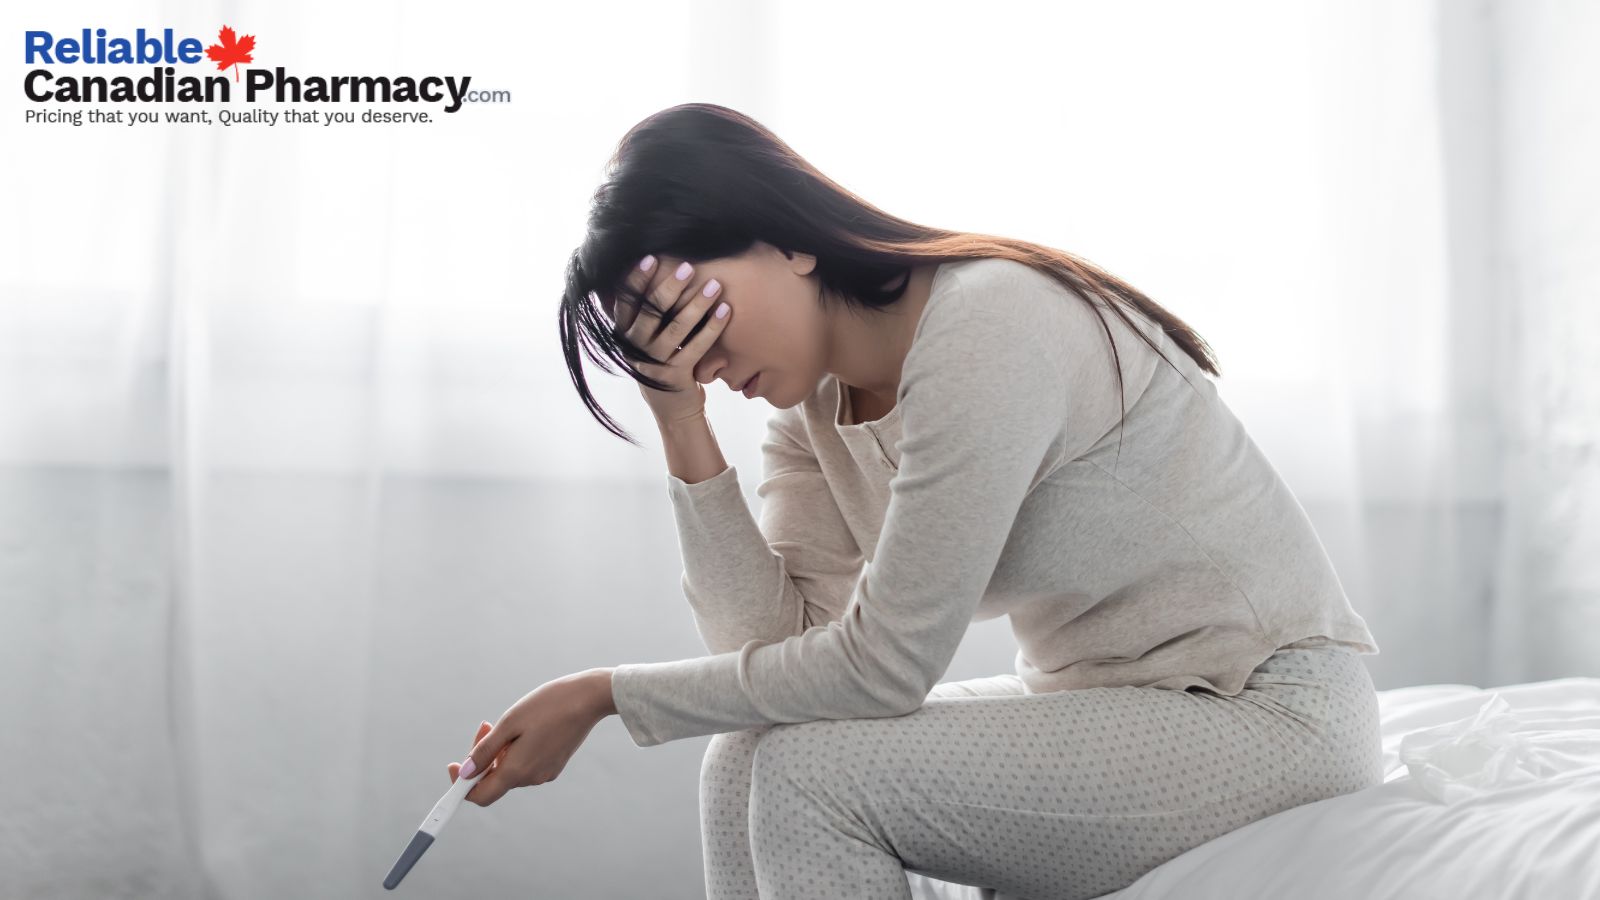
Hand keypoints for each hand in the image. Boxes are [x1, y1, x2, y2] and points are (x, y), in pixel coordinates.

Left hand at [446, 670, 612, 806]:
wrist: (589, 698)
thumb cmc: (548, 705)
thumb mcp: (509, 723)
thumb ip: (485, 751)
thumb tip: (465, 773)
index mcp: (517, 770)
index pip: (480, 796)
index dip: (462, 785)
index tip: (454, 765)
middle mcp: (531, 778)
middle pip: (493, 779)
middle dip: (482, 757)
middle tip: (484, 726)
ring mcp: (545, 772)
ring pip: (509, 770)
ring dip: (499, 751)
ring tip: (506, 721)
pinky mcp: (554, 764)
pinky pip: (525, 764)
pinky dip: (515, 751)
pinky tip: (523, 728)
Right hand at [604, 254, 729, 424]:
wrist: (671, 408)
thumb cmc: (661, 363)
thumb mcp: (646, 340)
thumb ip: (647, 314)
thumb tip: (659, 271)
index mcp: (623, 334)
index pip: (626, 301)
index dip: (637, 279)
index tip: (651, 257)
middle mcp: (634, 347)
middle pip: (651, 310)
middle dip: (671, 286)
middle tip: (689, 266)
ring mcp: (653, 362)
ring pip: (676, 327)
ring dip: (697, 303)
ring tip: (715, 285)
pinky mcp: (675, 375)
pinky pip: (696, 346)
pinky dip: (712, 327)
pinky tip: (726, 311)